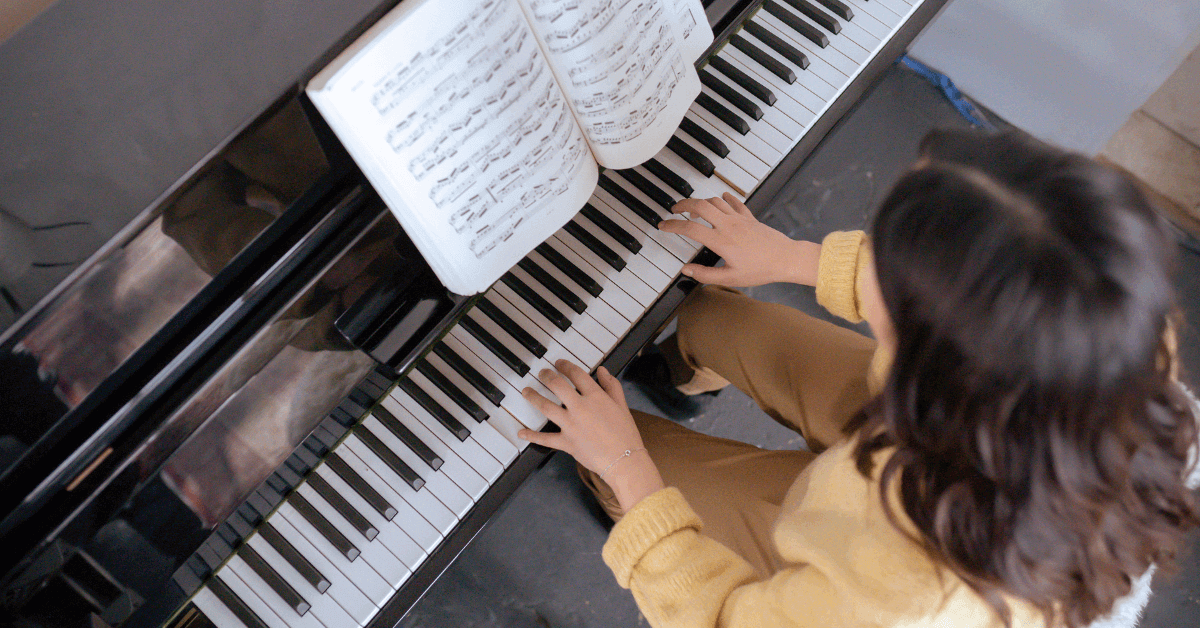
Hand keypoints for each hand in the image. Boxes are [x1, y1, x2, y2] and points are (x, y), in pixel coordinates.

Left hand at [519, 360, 663, 508]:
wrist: (624, 459)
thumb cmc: (625, 433)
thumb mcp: (622, 405)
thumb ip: (611, 385)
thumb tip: (602, 371)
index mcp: (595, 397)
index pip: (577, 374)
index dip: (566, 366)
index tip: (560, 363)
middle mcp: (580, 407)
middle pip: (557, 385)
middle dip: (546, 376)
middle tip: (541, 373)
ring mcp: (571, 425)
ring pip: (546, 407)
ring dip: (533, 397)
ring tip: (526, 391)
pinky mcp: (566, 442)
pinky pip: (545, 438)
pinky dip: (531, 436)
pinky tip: (521, 432)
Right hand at [659, 193, 820, 286]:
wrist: (786, 258)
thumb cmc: (761, 270)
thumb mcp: (730, 278)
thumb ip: (706, 275)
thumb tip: (687, 270)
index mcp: (721, 241)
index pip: (690, 228)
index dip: (673, 225)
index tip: (663, 225)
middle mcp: (728, 225)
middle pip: (700, 205)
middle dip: (683, 204)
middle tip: (674, 209)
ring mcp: (739, 219)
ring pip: (715, 201)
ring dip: (701, 202)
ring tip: (694, 211)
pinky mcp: (750, 218)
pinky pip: (735, 202)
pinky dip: (725, 198)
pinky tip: (722, 199)